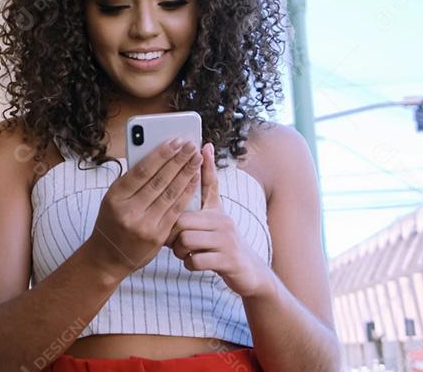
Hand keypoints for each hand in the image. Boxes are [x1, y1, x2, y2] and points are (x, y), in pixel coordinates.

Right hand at [84, 138, 202, 282]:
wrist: (108, 257)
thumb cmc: (111, 222)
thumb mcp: (112, 200)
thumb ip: (130, 182)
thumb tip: (156, 157)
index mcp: (115, 197)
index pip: (142, 171)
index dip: (161, 155)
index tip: (175, 142)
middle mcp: (129, 211)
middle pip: (159, 180)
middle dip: (178, 161)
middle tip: (191, 145)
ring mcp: (144, 224)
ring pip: (170, 194)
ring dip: (186, 174)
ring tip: (196, 158)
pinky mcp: (158, 235)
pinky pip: (176, 209)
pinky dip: (187, 192)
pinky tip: (195, 180)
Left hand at [168, 143, 272, 298]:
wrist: (249, 272)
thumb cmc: (222, 242)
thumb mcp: (215, 215)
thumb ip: (205, 189)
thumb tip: (203, 152)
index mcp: (217, 209)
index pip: (204, 188)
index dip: (200, 173)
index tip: (200, 150)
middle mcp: (224, 221)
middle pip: (182, 220)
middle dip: (172, 234)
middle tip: (173, 242)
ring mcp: (227, 240)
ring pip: (186, 241)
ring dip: (180, 251)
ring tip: (185, 253)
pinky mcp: (229, 260)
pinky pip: (196, 260)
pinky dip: (190, 264)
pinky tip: (195, 263)